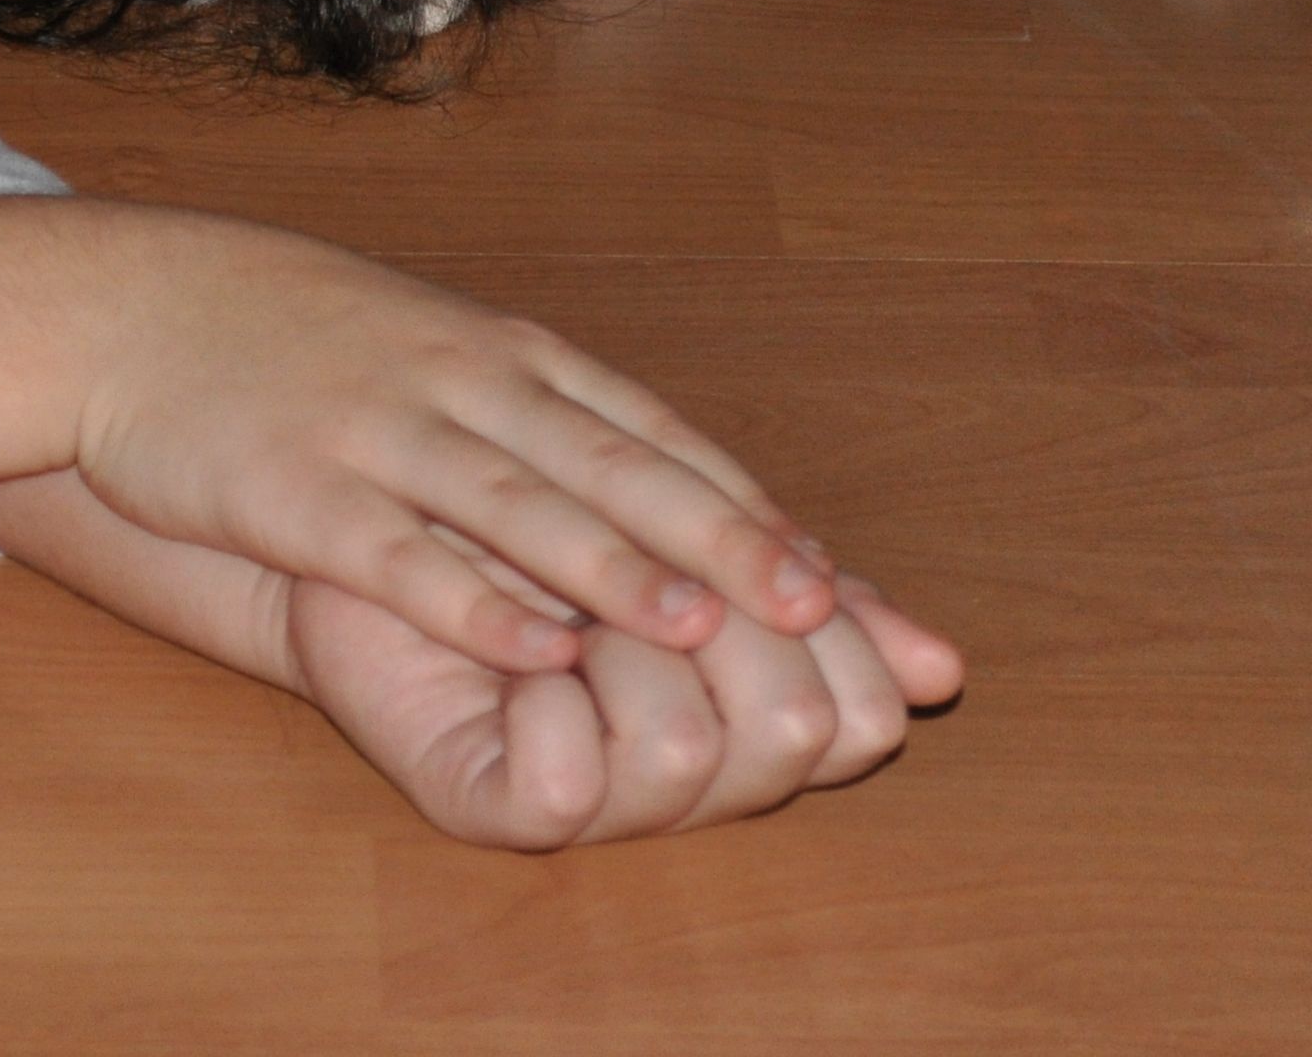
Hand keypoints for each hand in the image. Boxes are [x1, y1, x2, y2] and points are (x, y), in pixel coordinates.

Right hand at [68, 211, 844, 673]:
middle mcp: (460, 383)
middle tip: (811, 608)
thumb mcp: (436, 353)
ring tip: (702, 628)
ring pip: (517, 504)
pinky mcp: (299, 486)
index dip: (739, 506)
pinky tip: (534, 648)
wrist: (136, 307)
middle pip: (608, 464)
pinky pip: (398, 549)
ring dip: (614, 568)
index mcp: (504, 355)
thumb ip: (541, 418)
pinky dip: (472, 600)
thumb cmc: (305, 344)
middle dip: (716, 539)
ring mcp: (379, 431)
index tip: (829, 580)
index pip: (647, 433)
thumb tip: (659, 500)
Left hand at [282, 567, 964, 849]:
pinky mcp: (493, 810)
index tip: (758, 557)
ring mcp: (590, 806)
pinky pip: (570, 780)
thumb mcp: (684, 533)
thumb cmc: (526, 514)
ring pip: (686, 747)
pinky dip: (547, 687)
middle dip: (729, 614)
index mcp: (744, 716)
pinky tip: (515, 647)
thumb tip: (942, 663)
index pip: (863, 713)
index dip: (827, 621)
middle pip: (794, 728)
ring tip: (575, 603)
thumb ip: (807, 594)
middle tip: (652, 570)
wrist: (369, 502)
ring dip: (629, 641)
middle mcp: (684, 784)